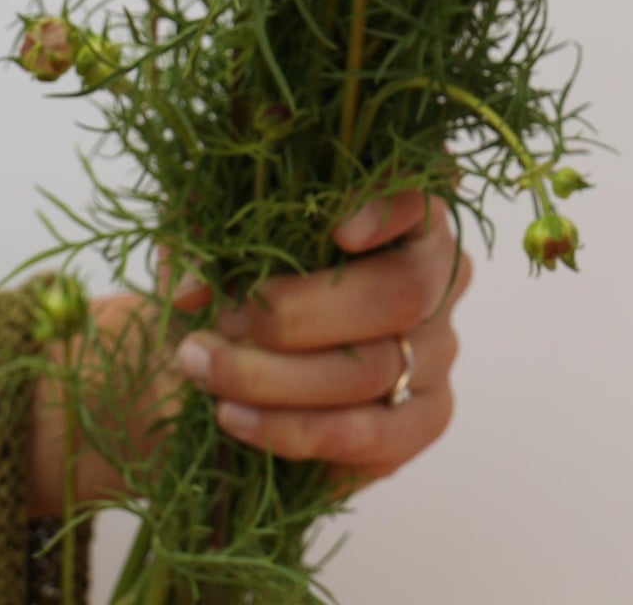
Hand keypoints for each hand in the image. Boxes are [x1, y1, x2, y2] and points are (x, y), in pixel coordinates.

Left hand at [27, 192, 470, 514]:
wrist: (233, 369)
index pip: (421, 199)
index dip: (392, 210)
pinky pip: (369, 435)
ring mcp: (439, 350)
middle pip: (398, 294)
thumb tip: (193, 288)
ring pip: (373, 369)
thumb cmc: (239, 285)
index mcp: (403, 211)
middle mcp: (435, 275)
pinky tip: (234, 417)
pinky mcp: (425, 419)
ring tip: (206, 369)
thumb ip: (199, 244)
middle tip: (225, 321)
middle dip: (298, 314)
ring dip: (276, 377)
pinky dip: (293, 430)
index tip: (338, 230)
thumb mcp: (213, 244)